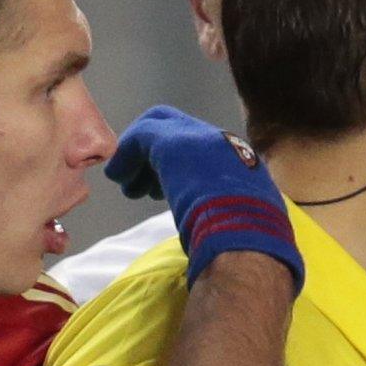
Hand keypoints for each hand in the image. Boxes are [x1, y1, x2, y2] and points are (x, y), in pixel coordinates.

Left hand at [107, 105, 304, 291]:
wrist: (246, 236)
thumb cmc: (245, 241)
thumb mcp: (240, 220)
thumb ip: (227, 211)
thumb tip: (212, 228)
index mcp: (242, 159)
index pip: (199, 145)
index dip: (175, 161)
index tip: (162, 188)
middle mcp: (222, 141)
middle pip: (174, 124)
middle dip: (150, 148)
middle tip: (142, 183)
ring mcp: (200, 138)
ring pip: (156, 129)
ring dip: (138, 159)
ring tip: (132, 190)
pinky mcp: (174, 143)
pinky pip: (139, 138)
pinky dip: (125, 158)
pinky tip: (119, 178)